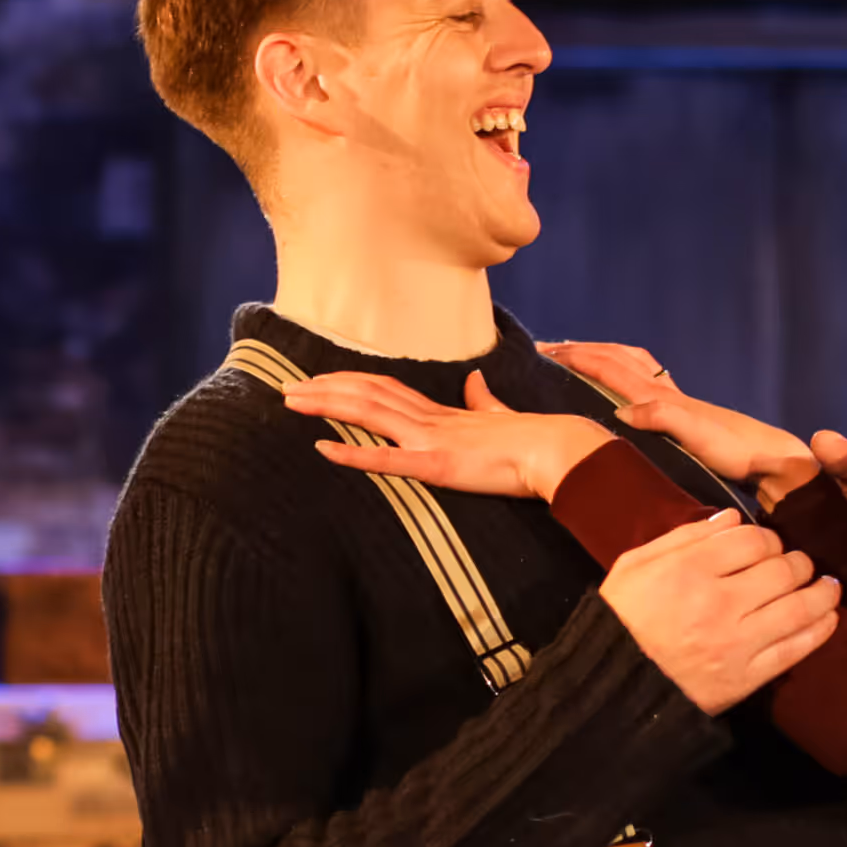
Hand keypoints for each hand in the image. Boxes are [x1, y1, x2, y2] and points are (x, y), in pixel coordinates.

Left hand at [283, 371, 609, 502]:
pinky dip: (353, 454)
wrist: (559, 450)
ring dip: (327, 406)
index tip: (320, 379)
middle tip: (288, 388)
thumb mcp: (500, 416)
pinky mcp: (438, 467)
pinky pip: (387, 460)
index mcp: (444, 413)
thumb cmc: (535, 441)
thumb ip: (483, 402)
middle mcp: (431, 420)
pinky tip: (323, 448)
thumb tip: (475, 383)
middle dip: (325, 389)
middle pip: (368, 394)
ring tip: (292, 401)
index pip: (386, 389)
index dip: (350, 382)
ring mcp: (432, 440)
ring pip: (369, 414)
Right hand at [535, 342, 815, 498]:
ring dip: (603, 357)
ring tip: (579, 358)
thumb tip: (622, 412)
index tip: (546, 352)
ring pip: (631, 367)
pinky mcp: (686, 417)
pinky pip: (643, 385)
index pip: (611, 368)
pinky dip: (623, 375)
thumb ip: (663, 419)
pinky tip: (622, 391)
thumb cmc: (740, 451)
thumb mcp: (700, 436)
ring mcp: (677, 404)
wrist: (775, 461)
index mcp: (662, 398)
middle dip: (584, 350)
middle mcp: (666, 395)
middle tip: (551, 350)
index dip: (578, 358)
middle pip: (618, 359)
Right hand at [597, 510, 841, 712]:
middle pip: (783, 569)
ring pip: (799, 607)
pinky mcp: (747, 678)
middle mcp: (719, 602)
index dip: (768, 538)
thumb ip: (685, 536)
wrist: (612, 686)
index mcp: (689, 569)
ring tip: (828, 587)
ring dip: (822, 592)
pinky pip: (796, 649)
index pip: (754, 540)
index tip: (767, 546)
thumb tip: (734, 517)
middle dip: (798, 562)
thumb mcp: (635, 565)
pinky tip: (828, 618)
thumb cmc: (621, 618)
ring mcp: (737, 642)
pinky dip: (820, 630)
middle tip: (799, 565)